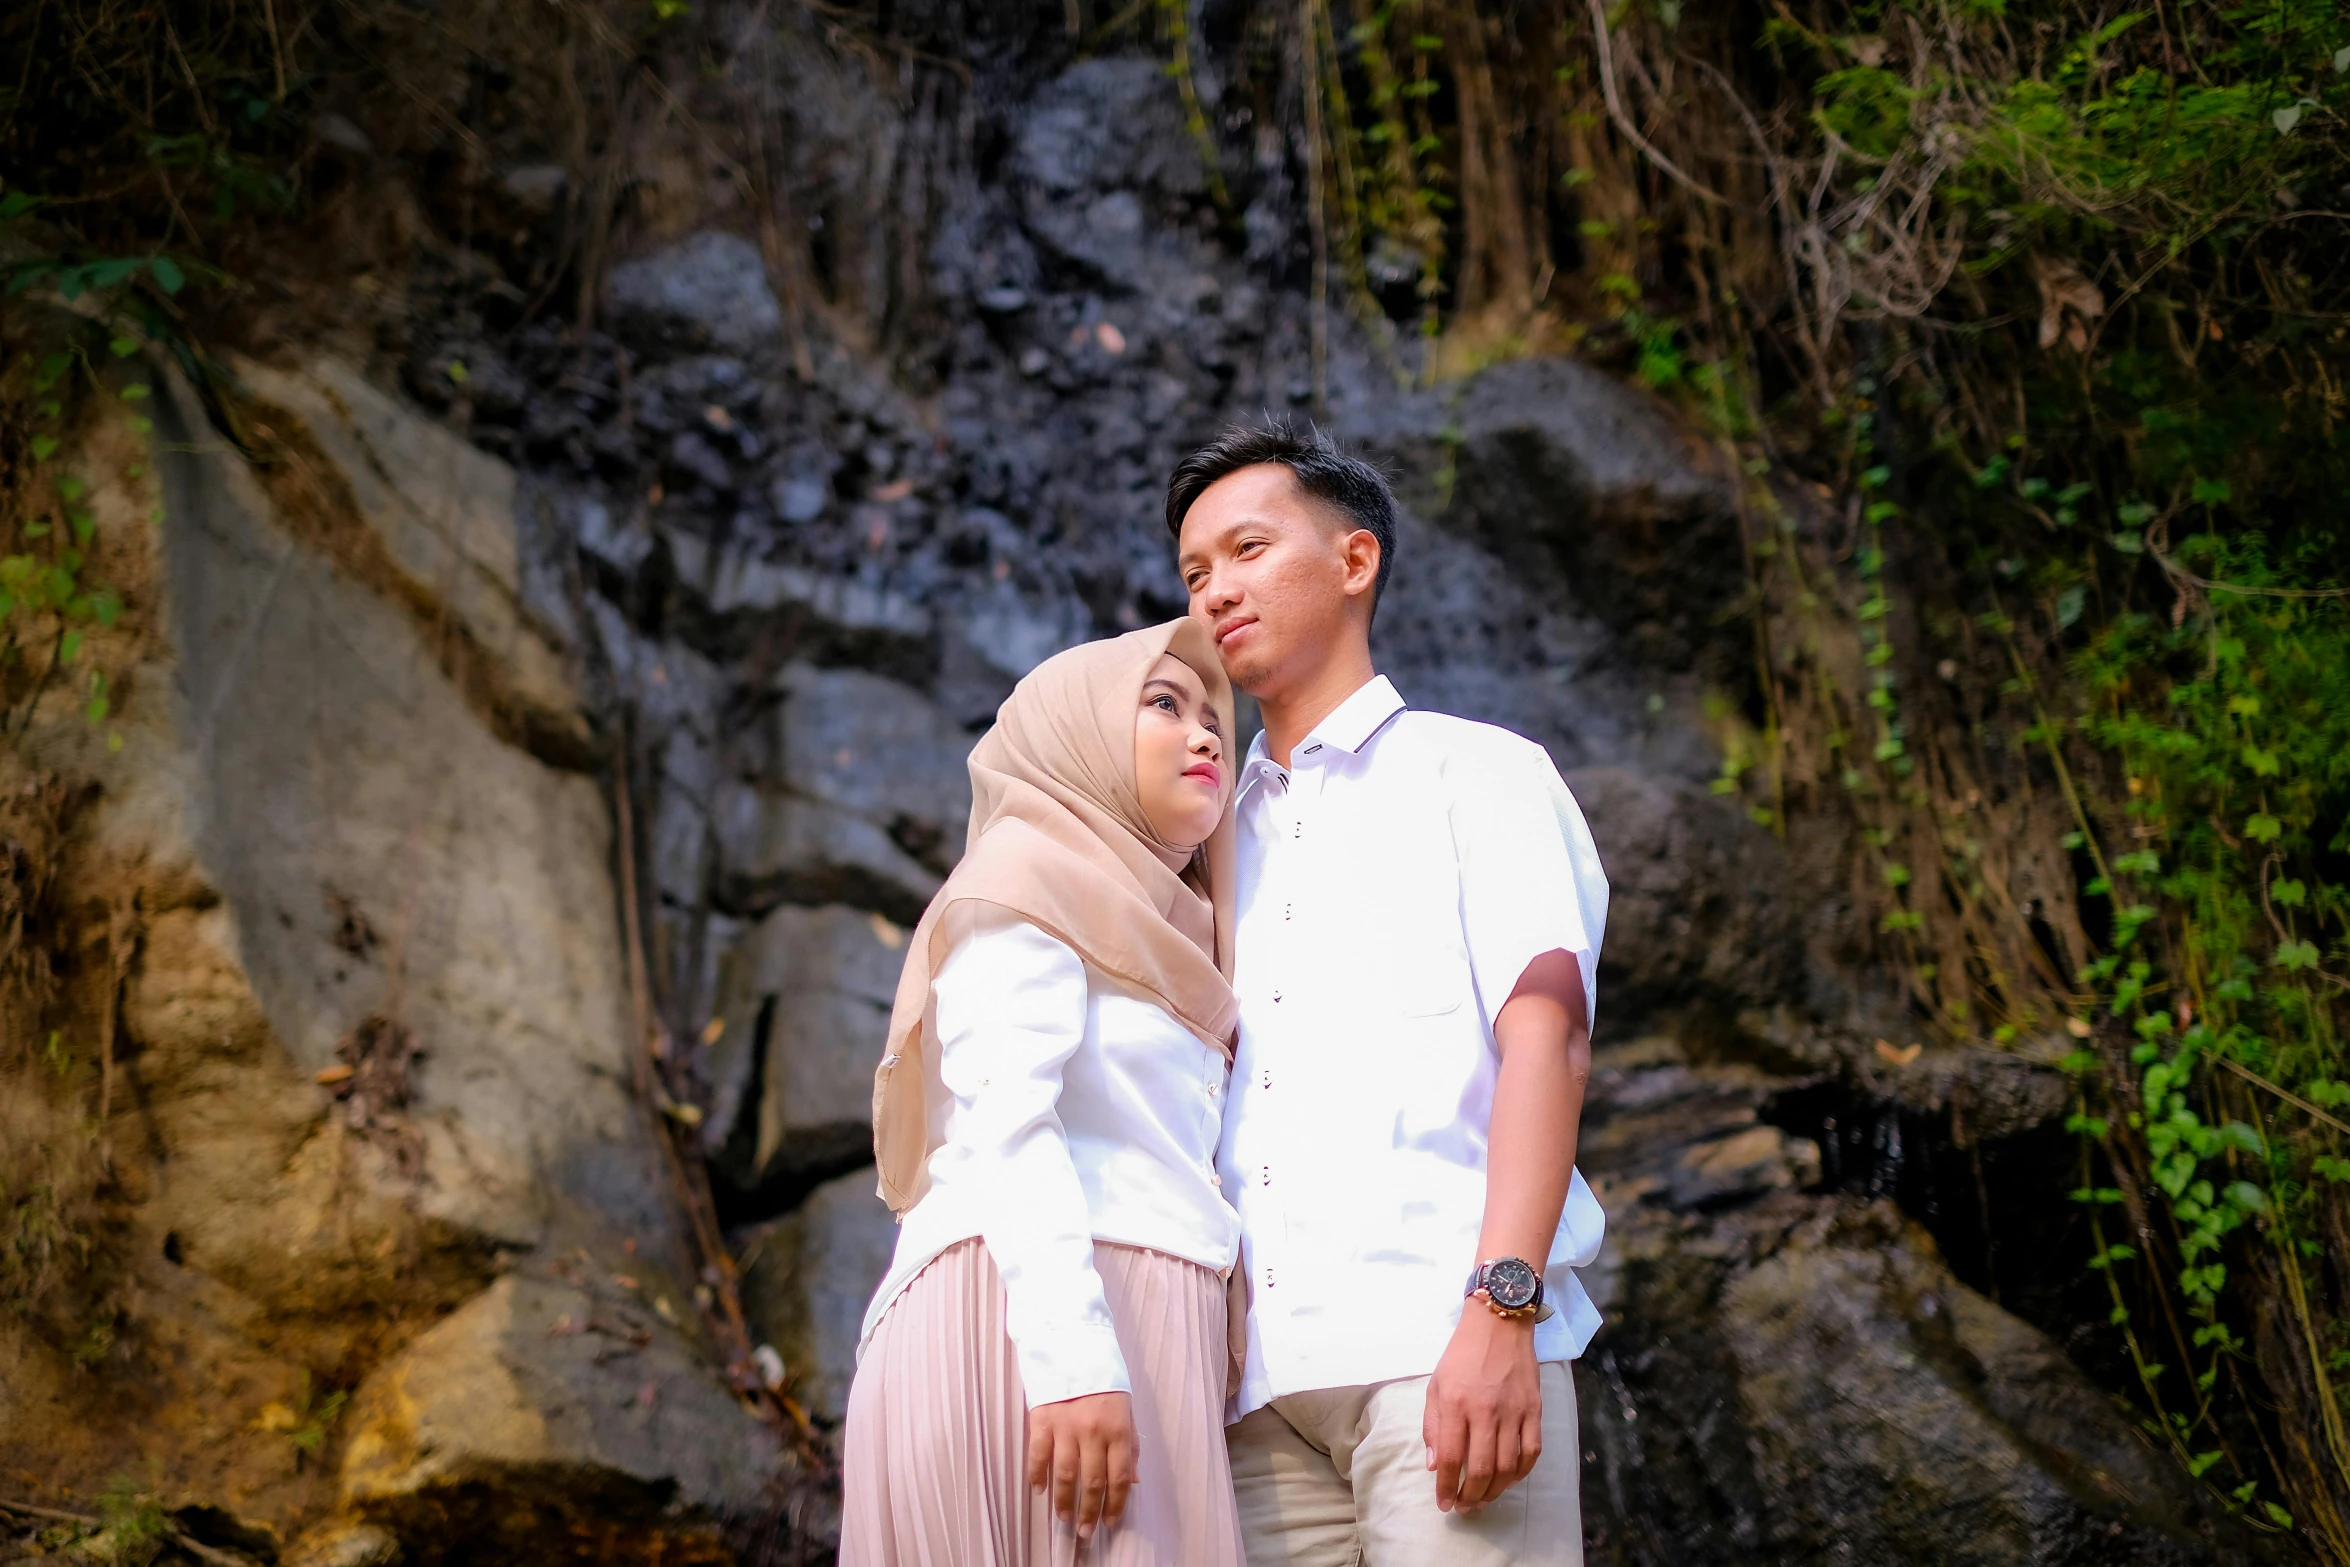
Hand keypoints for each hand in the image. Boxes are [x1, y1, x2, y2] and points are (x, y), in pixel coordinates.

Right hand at [1028, 1391, 1137, 1539]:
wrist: (1073, 1344)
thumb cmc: (1104, 1379)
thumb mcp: (1126, 1409)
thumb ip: (1130, 1445)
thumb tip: (1133, 1480)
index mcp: (1118, 1429)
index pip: (1120, 1477)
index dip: (1116, 1504)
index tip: (1110, 1522)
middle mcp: (1093, 1431)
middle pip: (1093, 1482)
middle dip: (1090, 1512)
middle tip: (1085, 1531)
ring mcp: (1066, 1427)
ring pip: (1065, 1474)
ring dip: (1064, 1501)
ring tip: (1063, 1517)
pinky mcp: (1042, 1420)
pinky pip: (1038, 1455)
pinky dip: (1037, 1476)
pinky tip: (1039, 1491)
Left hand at [1422, 1300, 1542, 1512]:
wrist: (1499, 1324)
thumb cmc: (1462, 1354)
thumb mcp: (1436, 1385)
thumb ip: (1433, 1426)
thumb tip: (1435, 1466)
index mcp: (1455, 1403)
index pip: (1451, 1457)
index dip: (1446, 1487)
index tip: (1443, 1504)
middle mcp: (1485, 1410)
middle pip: (1479, 1468)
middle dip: (1470, 1496)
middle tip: (1463, 1508)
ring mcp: (1513, 1411)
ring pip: (1507, 1466)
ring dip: (1494, 1491)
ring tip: (1482, 1499)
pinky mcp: (1534, 1410)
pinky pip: (1531, 1452)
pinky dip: (1520, 1473)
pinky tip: (1509, 1480)